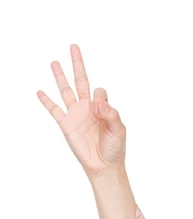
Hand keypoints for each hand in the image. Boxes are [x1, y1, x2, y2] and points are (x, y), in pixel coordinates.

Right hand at [37, 44, 126, 178]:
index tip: (100, 111)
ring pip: (66, 90)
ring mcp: (76, 115)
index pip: (99, 91)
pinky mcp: (66, 125)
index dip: (100, 98)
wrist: (104, 166)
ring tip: (54, 62)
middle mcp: (88, 108)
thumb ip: (111, 114)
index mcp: (103, 108)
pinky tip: (40, 91)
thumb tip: (96, 102)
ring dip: (60, 76)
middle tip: (74, 46)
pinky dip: (46, 101)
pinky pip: (54, 110)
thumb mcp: (119, 129)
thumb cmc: (115, 148)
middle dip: (78, 64)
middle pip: (81, 80)